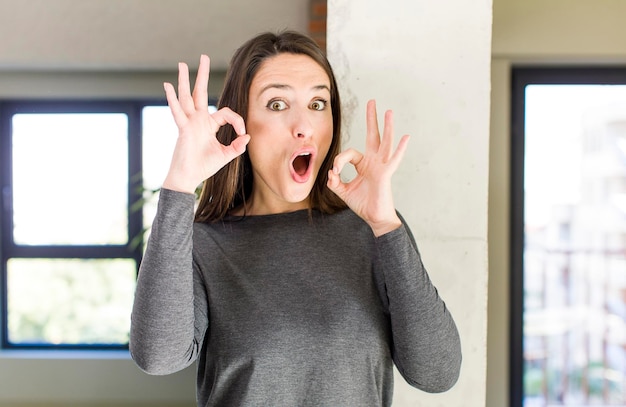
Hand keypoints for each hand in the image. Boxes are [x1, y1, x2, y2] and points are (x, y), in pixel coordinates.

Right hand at [162, 55, 249, 193]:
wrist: (189, 178)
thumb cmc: (204, 167)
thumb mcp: (225, 156)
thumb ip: (237, 146)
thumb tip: (247, 136)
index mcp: (209, 125)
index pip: (226, 113)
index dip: (237, 120)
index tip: (242, 133)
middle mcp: (198, 120)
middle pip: (200, 92)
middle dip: (203, 74)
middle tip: (204, 56)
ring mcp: (189, 123)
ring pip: (187, 97)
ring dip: (184, 80)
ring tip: (182, 64)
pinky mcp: (183, 129)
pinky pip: (178, 112)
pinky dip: (172, 99)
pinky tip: (167, 85)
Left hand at [327, 99, 409, 236]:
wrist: (374, 218)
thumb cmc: (362, 204)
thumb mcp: (343, 191)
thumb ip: (335, 182)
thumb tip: (330, 174)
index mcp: (364, 164)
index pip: (349, 153)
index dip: (339, 161)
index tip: (334, 172)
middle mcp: (374, 162)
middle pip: (373, 136)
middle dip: (371, 118)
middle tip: (371, 101)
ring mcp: (382, 166)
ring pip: (385, 142)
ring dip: (387, 127)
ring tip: (389, 112)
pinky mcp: (386, 174)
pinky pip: (394, 159)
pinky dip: (400, 149)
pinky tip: (406, 137)